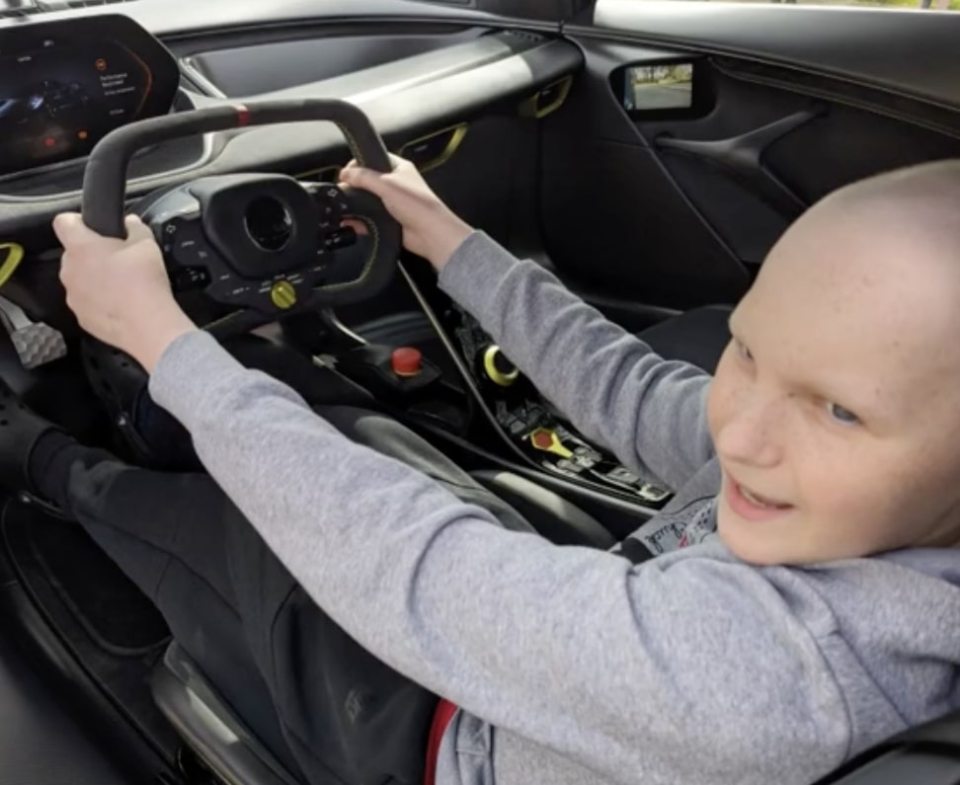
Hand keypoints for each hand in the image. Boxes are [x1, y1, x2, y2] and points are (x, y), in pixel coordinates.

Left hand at [53, 213, 196, 372]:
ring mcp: (73, 296)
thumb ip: (136, 228)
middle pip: (74, 254)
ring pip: (79, 280)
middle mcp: (69, 270)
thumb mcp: (147, 244)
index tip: (91, 227)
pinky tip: (121, 304)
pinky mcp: (81, 317)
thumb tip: (131, 223)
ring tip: (122, 285)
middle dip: (92, 254)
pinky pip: (87, 303)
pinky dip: (100, 302)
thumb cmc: (144, 283)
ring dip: (95, 279)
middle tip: (118, 259)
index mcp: (81, 247)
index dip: (77, 221)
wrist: (148, 325)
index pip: (63, 222)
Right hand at [339, 154, 472, 270]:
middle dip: (354, 185)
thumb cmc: (416, 204)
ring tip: (343, 207)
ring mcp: (392, 202)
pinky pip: (369, 217)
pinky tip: (350, 222)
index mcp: (399, 168)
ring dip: (355, 204)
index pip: (373, 158)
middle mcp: (396, 184)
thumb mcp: (387, 184)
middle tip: (343, 190)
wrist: (430, 233)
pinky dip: (359, 220)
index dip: (358, 163)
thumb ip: (364, 177)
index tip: (345, 172)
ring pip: (367, 200)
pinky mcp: (389, 219)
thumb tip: (345, 174)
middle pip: (368, 180)